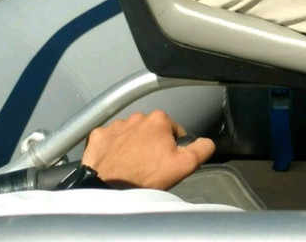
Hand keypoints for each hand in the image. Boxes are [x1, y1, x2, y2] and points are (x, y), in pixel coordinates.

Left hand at [80, 110, 214, 189]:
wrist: (108, 188)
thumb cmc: (147, 176)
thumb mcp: (185, 165)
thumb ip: (201, 148)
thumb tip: (207, 142)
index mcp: (159, 119)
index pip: (174, 131)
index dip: (174, 147)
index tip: (168, 163)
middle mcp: (136, 117)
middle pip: (151, 131)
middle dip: (153, 145)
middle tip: (151, 167)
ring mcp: (115, 125)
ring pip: (130, 135)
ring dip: (133, 146)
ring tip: (132, 167)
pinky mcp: (98, 136)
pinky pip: (110, 140)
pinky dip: (113, 149)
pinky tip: (115, 162)